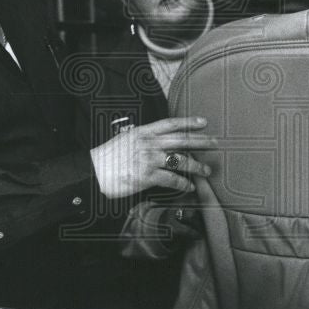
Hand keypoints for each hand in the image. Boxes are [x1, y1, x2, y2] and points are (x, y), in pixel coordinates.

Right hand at [90, 117, 216, 197]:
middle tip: (215, 143)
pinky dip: (183, 183)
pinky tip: (189, 186)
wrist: (93, 171)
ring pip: (181, 160)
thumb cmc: (106, 158)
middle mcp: (149, 144)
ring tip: (206, 170)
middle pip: (182, 140)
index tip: (203, 122)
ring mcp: (149, 159)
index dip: (189, 122)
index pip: (171, 124)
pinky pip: (172, 179)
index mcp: (143, 132)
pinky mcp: (147, 176)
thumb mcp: (125, 141)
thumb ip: (142, 140)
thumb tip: (155, 143)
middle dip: (201, 141)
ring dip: (197, 166)